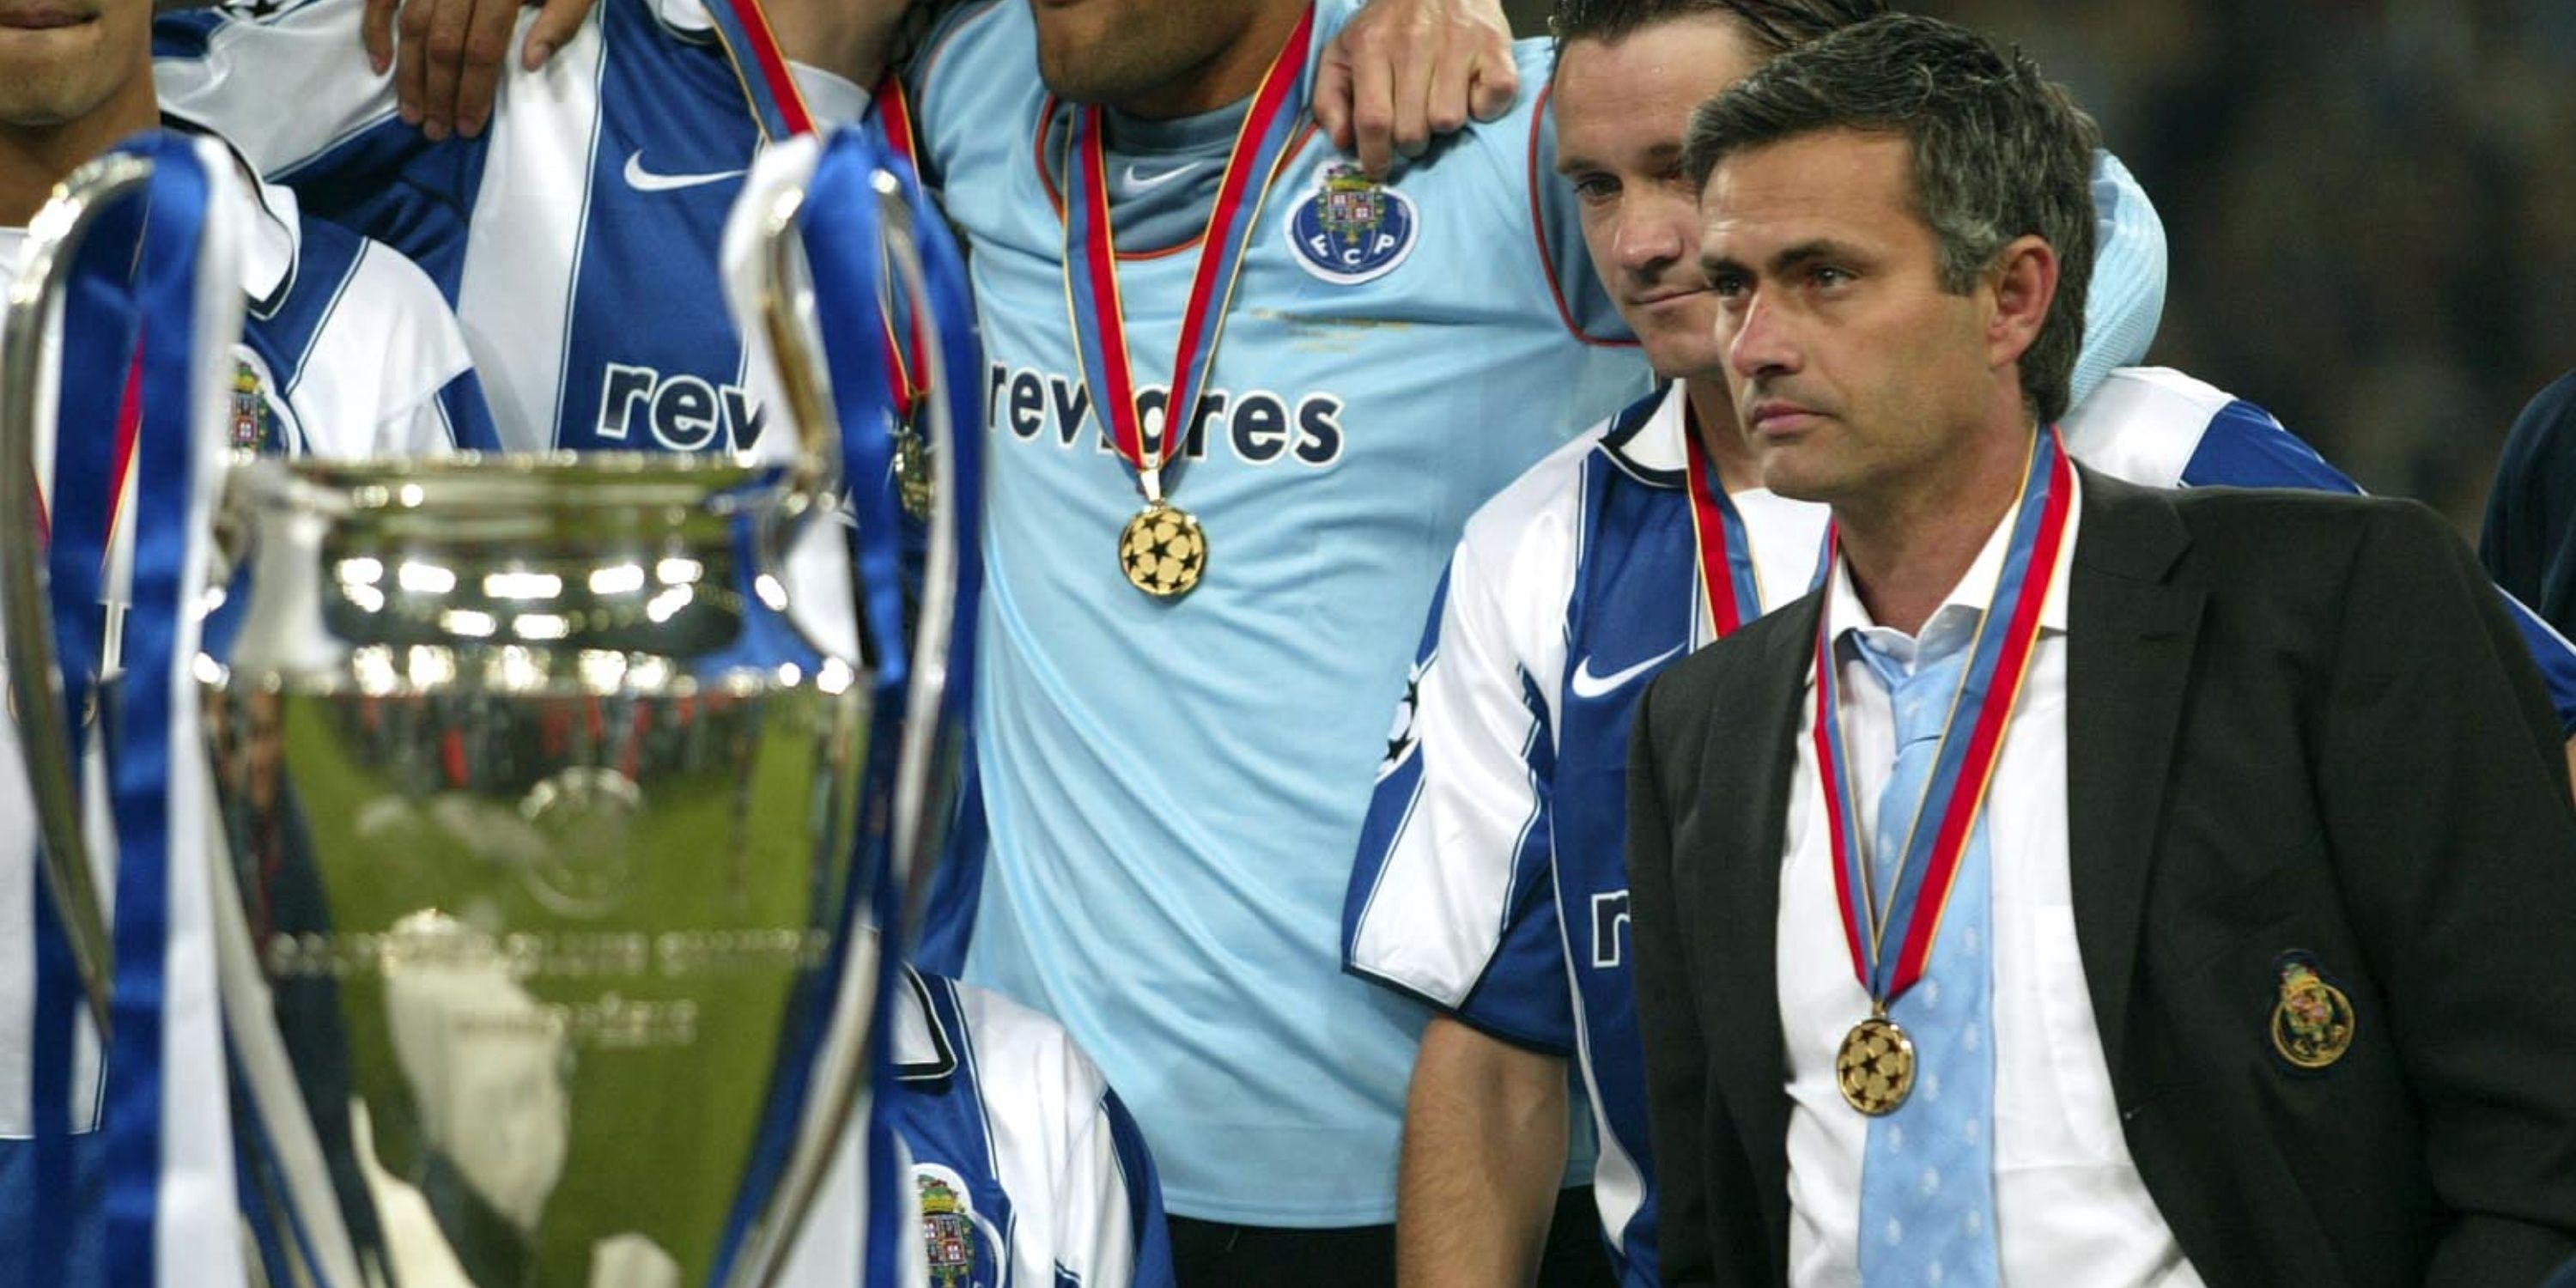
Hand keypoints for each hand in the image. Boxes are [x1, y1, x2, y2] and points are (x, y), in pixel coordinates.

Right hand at [365, 0, 592, 139]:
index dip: (474, 91)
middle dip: (438, 92)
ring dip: (409, 73)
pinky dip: (376, 27)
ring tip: (412, 114)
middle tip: (436, 132)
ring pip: (412, 24)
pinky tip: (380, 66)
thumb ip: (561, 21)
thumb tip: (531, 64)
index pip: (483, 47)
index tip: (467, 127)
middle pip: (443, 42)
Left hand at [1312, 0, 1517, 177]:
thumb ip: (1329, 97)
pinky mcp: (1495, 45)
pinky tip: (1469, 93)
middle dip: (1409, 142)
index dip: (1375, 156)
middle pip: (1412, 130)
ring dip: (1443, 125)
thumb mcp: (1343, 51)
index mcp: (1372, 44)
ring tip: (1438, 104)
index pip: (1373, 119)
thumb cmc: (1388, 24)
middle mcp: (1414, 42)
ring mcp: (1458, 42)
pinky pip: (1493, 101)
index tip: (1378, 170)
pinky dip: (1484, 107)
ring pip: (1449, 121)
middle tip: (1411, 127)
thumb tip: (1343, 142)